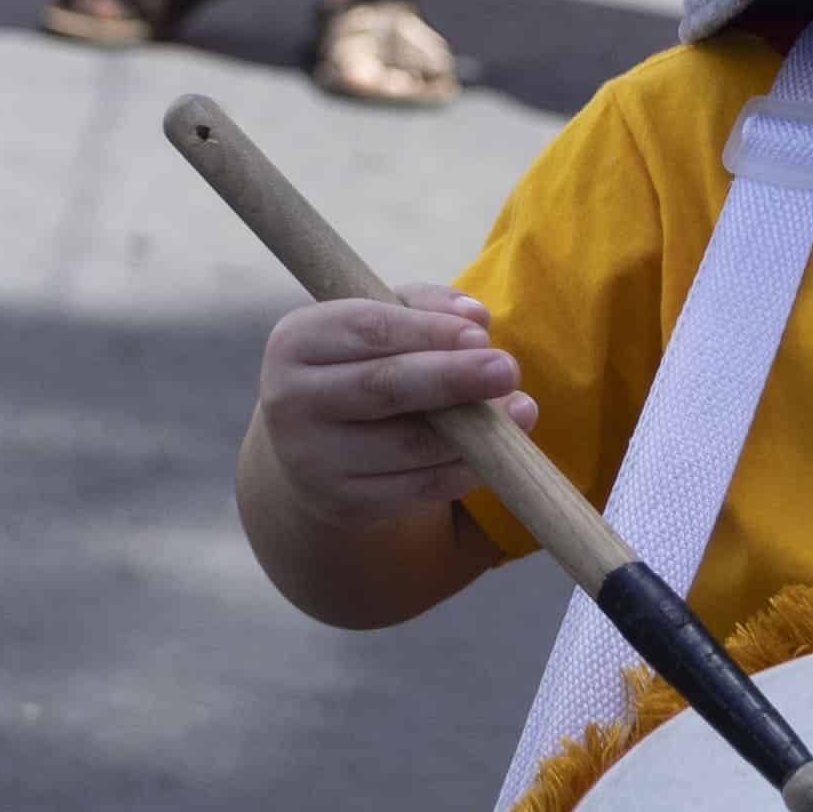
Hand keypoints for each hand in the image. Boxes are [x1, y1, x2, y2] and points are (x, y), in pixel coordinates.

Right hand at [251, 288, 530, 529]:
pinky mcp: (342, 504)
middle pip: (383, 387)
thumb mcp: (381, 322)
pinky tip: (494, 452)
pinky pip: (418, 487)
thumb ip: (425, 307)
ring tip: (522, 410)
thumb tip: (475, 317)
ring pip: (408, 445)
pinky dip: (463, 469)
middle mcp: (291, 401)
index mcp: (295, 341)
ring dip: (473, 431)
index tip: (481, 334)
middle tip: (508, 369)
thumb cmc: (360, 365)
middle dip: (452, 378)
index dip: (429, 331)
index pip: (367, 328)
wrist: (314, 447)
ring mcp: (312, 460)